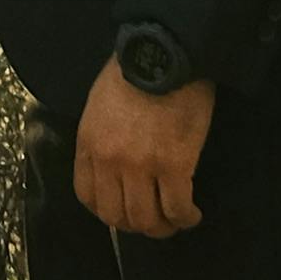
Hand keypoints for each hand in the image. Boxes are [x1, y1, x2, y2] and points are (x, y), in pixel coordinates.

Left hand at [73, 57, 213, 239]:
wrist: (164, 52)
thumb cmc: (134, 71)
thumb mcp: (99, 105)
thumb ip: (101, 137)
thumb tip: (113, 163)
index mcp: (89, 145)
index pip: (88, 196)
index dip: (107, 211)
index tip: (123, 211)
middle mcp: (110, 161)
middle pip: (117, 217)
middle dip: (136, 225)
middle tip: (153, 219)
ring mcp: (141, 166)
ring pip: (147, 220)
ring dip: (162, 227)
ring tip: (176, 219)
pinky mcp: (175, 166)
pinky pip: (177, 208)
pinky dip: (186, 218)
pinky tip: (192, 214)